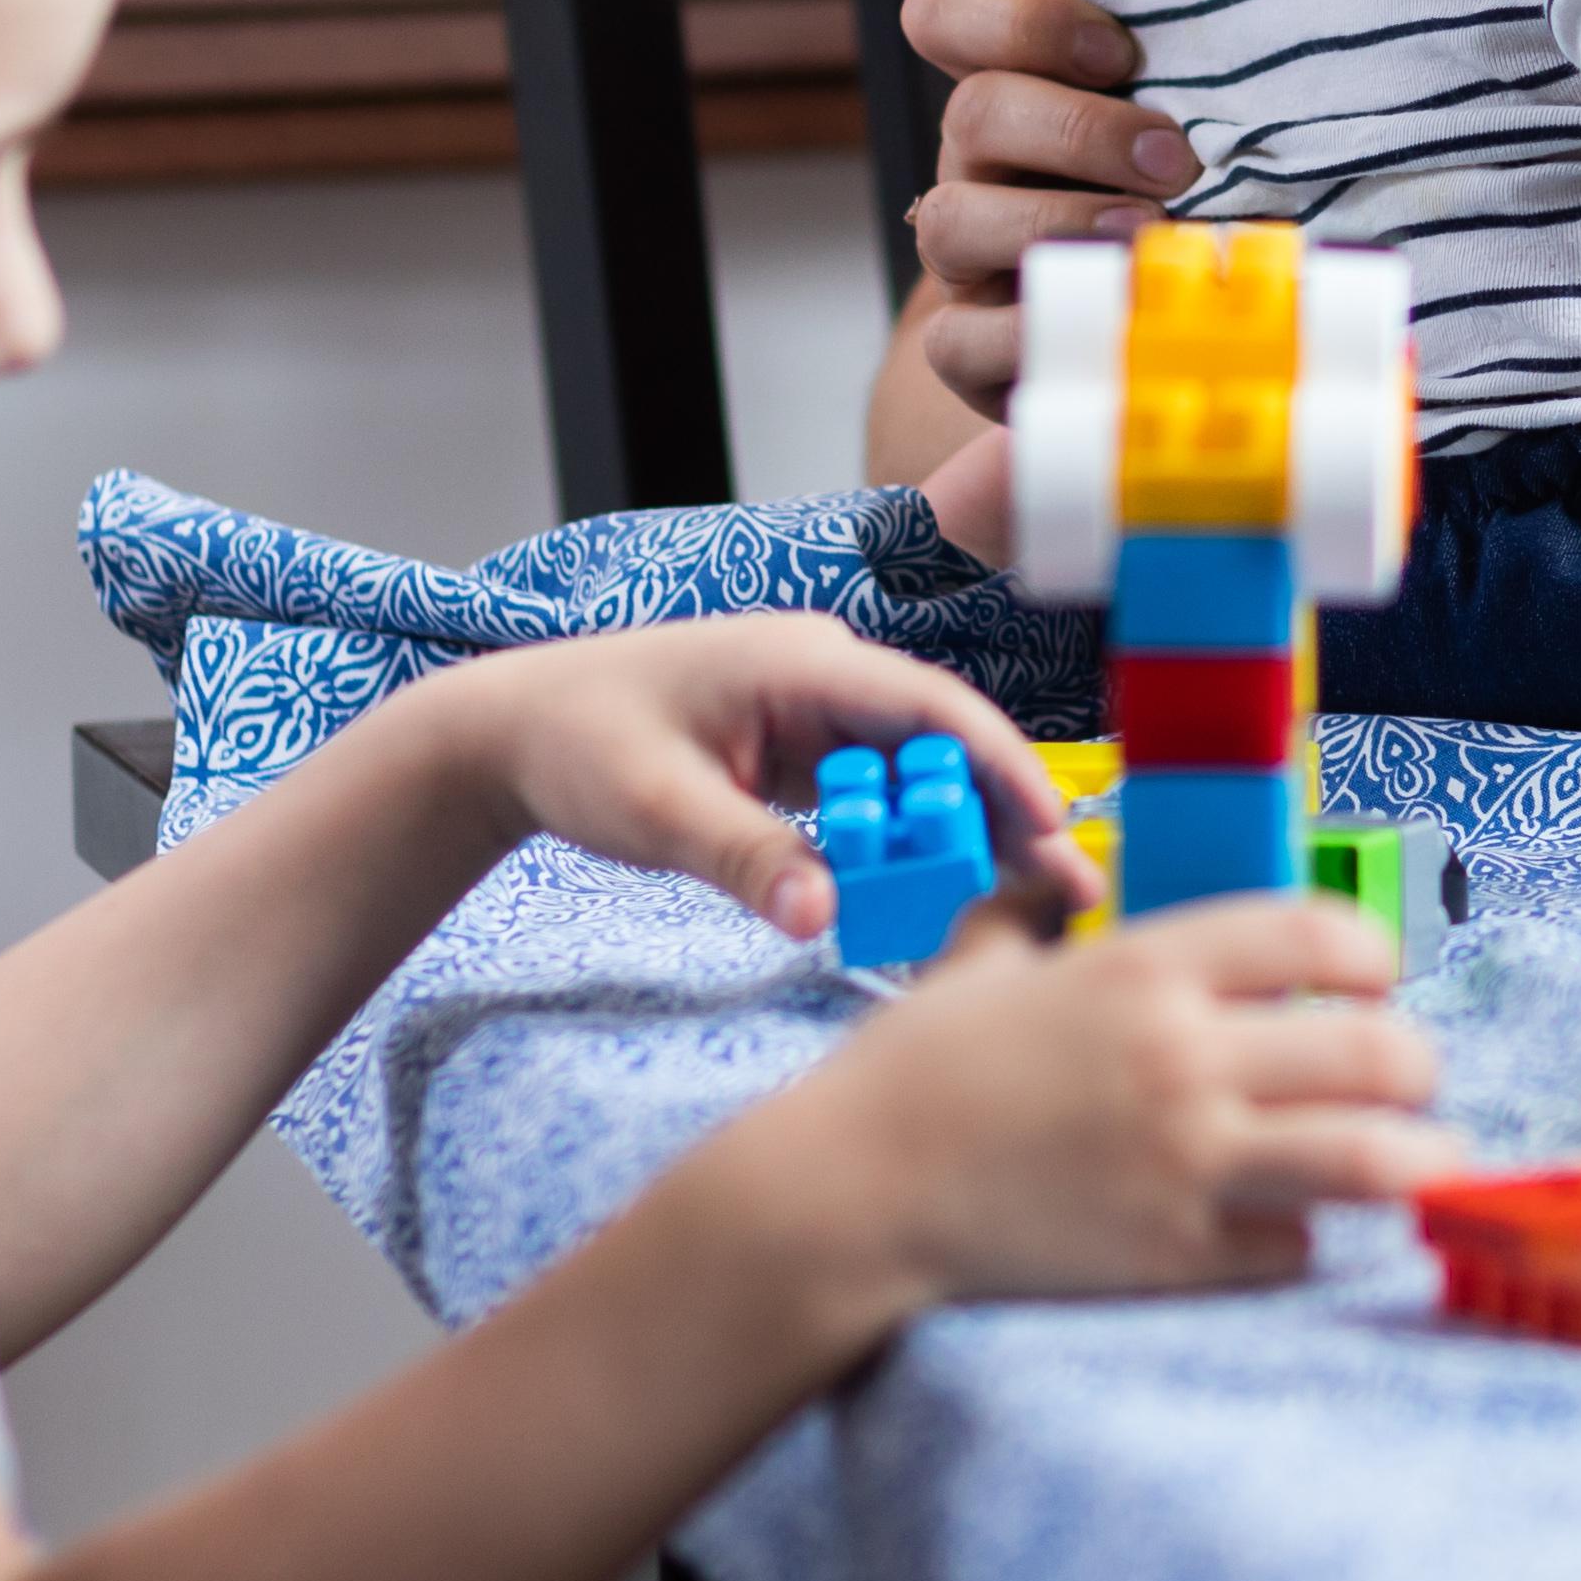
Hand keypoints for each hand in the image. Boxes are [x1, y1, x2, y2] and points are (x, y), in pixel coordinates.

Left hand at [403, 615, 1096, 950]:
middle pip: (943, 747)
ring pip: (918, 778)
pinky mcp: (803, 757)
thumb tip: (823, 920)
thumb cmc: (576, 743)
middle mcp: (825, 678)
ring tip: (1031, 904)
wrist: (510, 732)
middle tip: (1069, 888)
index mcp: (801, 661)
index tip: (1052, 827)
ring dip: (965, 837)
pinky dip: (911, 846)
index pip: (931, 708)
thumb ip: (744, 857)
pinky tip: (947, 898)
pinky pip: (879, 802)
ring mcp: (816, 717)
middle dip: (1007, 815)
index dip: (1003, 765)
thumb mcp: (655, 805)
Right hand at [765, 897, 1464, 1309]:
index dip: (1376, 955)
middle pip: (1382, 1052)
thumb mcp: (978, 955)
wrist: (852, 1194)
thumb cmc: (911, 1071)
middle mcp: (1184, 1060)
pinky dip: (1309, 1236)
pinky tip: (1293, 1224)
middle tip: (1407, 1077)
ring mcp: (1187, 1164)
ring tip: (1416, 1158)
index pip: (1322, 935)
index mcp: (1146, 970)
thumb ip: (1038, 899)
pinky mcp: (1175, 1258)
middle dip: (1417, 1063)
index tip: (1375, 977)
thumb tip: (1074, 863)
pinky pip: (1297, 1247)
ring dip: (1411, 1156)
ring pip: (1371, 1159)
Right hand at [896, 0, 1192, 428]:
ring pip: (952, 222)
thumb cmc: (1199, 186)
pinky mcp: (971, 347)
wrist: (1164, 318)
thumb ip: (1202, 42)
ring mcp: (965, 255)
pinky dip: (1033, 334)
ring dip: (1059, 223)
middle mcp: (976, 162)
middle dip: (1081, 131)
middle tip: (1177, 161)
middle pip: (974, 113)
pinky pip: (958, 341)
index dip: (1021, 20)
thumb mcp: (1200, 103)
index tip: (1118, 49)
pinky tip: (1114, 321)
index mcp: (1014, 81)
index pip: (945, 11)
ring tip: (1154, 237)